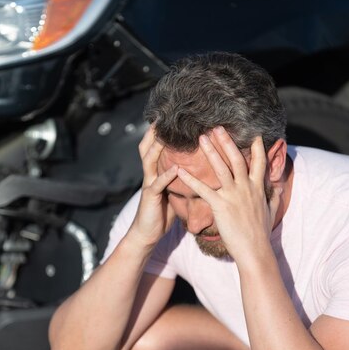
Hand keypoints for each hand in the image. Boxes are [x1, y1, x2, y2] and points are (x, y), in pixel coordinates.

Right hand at [127, 126, 177, 246]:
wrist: (147, 234)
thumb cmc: (163, 213)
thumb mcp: (174, 191)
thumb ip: (182, 178)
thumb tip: (201, 168)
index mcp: (156, 171)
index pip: (155, 146)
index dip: (159, 131)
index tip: (169, 115)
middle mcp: (150, 174)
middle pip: (147, 147)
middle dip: (153, 131)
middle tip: (162, 116)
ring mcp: (149, 184)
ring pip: (149, 160)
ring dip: (158, 146)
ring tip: (166, 134)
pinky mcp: (150, 197)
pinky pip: (158, 184)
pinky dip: (167, 175)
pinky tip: (175, 168)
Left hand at [177, 127, 281, 263]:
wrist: (255, 250)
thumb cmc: (261, 233)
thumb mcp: (272, 211)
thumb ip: (274, 196)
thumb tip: (279, 187)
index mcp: (257, 188)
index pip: (259, 162)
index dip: (257, 147)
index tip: (254, 132)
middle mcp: (246, 187)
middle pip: (236, 158)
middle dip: (227, 141)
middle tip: (217, 127)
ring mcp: (233, 195)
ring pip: (221, 168)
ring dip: (211, 151)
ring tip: (201, 138)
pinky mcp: (220, 206)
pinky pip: (203, 189)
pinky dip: (190, 179)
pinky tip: (180, 170)